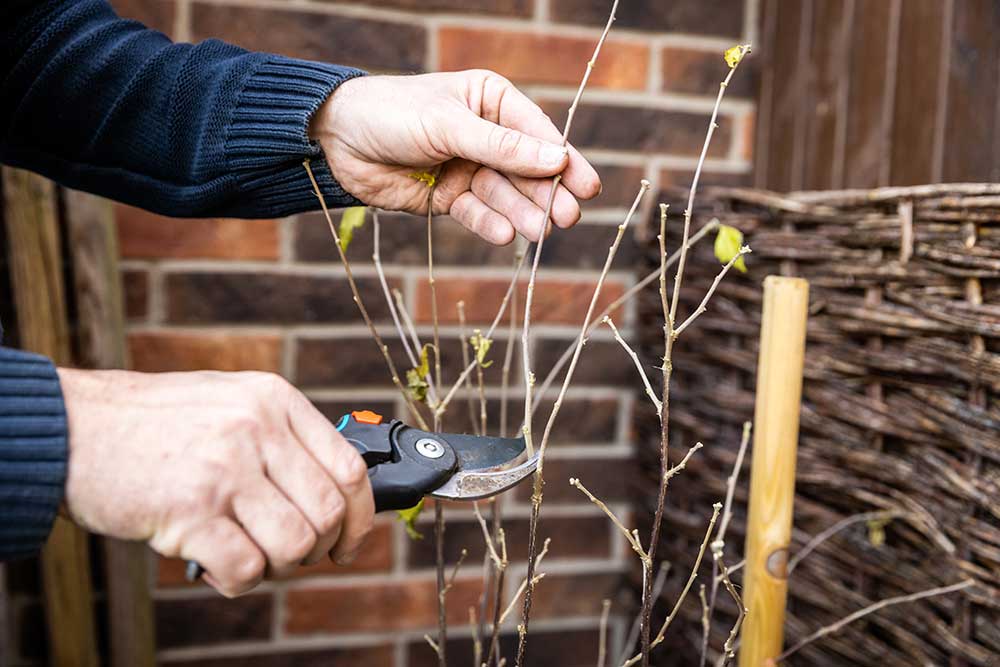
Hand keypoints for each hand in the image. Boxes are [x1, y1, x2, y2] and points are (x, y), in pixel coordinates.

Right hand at [57, 368, 373, 596]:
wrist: (74, 427)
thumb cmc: (156, 424)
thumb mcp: (231, 403)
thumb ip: (281, 438)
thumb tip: (336, 494)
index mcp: (275, 400)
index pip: (350, 469)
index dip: (360, 518)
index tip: (348, 542)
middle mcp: (256, 429)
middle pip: (329, 512)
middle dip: (319, 548)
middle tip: (289, 553)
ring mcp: (224, 469)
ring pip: (295, 544)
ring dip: (277, 565)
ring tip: (246, 553)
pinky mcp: (189, 510)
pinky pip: (247, 568)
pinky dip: (238, 580)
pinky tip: (213, 564)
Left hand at [310, 70, 601, 244]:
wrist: (336, 141)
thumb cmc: (392, 114)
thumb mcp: (448, 125)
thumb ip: (501, 146)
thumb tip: (557, 160)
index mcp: (491, 101)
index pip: (536, 133)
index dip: (562, 160)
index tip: (586, 185)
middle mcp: (486, 135)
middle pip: (527, 169)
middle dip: (547, 192)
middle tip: (568, 216)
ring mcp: (469, 168)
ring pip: (505, 195)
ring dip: (523, 213)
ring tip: (541, 232)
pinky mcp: (450, 198)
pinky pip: (478, 213)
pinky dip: (490, 224)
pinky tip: (505, 235)